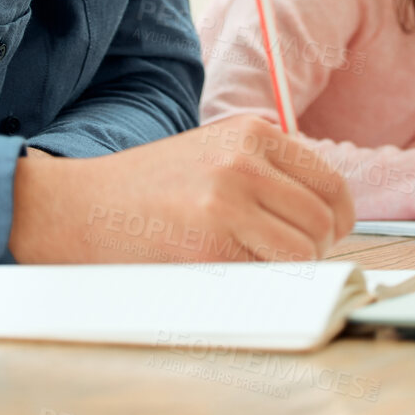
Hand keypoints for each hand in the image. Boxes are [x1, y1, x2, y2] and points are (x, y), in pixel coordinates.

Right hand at [6, 114, 354, 265]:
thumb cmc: (146, 188)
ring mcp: (229, 201)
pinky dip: (262, 282)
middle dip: (315, 247)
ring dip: (291, 269)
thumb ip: (265, 168)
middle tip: (287, 257)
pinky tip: (231, 272)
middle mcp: (245, 160)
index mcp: (252, 131)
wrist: (80, 207)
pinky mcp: (211, 244)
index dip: (335, 217)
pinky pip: (269, 274)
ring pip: (304, 250)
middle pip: (324, 218)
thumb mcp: (213, 151)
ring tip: (256, 265)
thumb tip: (324, 210)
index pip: (329, 181)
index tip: (324, 233)